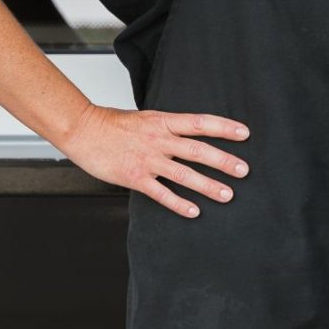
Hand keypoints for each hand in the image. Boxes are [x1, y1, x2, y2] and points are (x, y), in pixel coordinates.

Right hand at [56, 104, 250, 218]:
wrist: (83, 130)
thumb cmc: (112, 123)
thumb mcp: (146, 117)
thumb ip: (167, 127)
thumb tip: (188, 133)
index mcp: (163, 122)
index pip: (200, 123)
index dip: (224, 127)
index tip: (244, 133)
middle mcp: (159, 140)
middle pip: (198, 150)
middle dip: (224, 161)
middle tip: (244, 170)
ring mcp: (148, 160)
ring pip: (184, 174)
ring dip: (208, 185)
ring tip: (227, 194)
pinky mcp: (135, 177)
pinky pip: (161, 193)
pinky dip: (179, 203)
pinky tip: (194, 211)